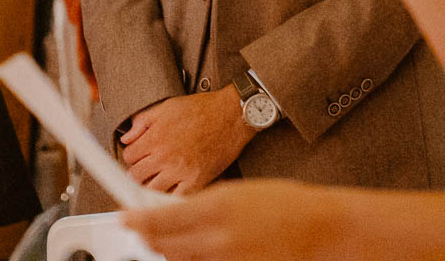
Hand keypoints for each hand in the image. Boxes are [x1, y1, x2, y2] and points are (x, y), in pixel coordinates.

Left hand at [121, 87, 252, 193]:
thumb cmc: (202, 109)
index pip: (128, 157)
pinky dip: (171, 196)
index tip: (138, 156)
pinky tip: (173, 188)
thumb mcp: (167, 107)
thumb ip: (143, 121)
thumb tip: (126, 137)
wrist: (232, 115)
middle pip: (136, 176)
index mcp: (155, 137)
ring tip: (158, 178)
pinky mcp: (197, 181)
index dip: (132, 156)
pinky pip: (176, 198)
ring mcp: (181, 171)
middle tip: (146, 169)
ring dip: (152, 185)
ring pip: (152, 190)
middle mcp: (165, 156)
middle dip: (138, 172)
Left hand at [125, 179, 343, 260]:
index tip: (124, 218)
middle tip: (144, 230)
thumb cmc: (282, 204)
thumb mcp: (235, 192)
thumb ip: (200, 204)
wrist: (319, 229)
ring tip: (181, 239)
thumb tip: (167, 211)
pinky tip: (205, 251)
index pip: (160, 219)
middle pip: (163, 247)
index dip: (135, 220)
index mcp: (216, 208)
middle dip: (149, 238)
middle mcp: (218, 240)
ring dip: (172, 253)